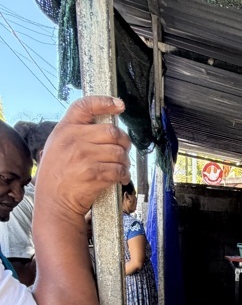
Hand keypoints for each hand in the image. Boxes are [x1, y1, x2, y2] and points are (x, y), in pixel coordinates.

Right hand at [36, 95, 130, 221]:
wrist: (54, 201)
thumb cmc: (58, 175)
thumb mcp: (58, 146)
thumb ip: (76, 133)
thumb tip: (104, 127)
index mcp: (65, 129)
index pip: (85, 106)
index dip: (105, 102)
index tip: (119, 105)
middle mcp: (74, 139)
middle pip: (112, 131)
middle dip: (124, 141)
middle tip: (124, 150)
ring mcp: (84, 156)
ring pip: (118, 152)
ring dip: (125, 161)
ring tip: (122, 166)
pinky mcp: (94, 174)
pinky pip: (119, 170)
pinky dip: (124, 174)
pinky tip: (121, 177)